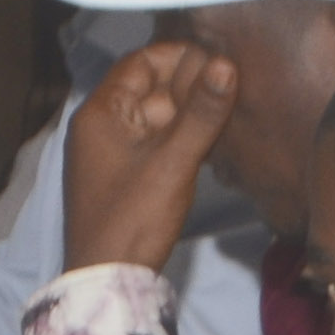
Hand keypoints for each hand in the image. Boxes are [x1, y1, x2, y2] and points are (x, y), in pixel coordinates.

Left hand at [63, 38, 239, 276]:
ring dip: (190, 111)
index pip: (139, 63)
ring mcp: (112, 152)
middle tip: (235, 80)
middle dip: (189, 83)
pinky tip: (214, 137)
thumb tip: (226, 64)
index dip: (179, 56)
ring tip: (233, 103)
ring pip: (156, 116)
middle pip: (149, 88)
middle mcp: (100, 126)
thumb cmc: (133, 219)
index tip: (219, 57)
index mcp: (99, 113)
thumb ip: (201, 113)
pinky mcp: (126, 175)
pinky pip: (156, 141)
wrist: (108, 279)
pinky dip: (181, 135)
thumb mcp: (173, 162)